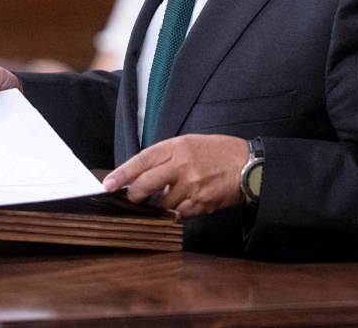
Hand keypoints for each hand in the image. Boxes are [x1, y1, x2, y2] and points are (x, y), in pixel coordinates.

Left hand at [102, 134, 246, 217]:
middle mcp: (183, 166)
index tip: (108, 184)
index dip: (122, 174)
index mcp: (178, 147)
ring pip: (161, 204)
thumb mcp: (191, 143)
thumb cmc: (219, 152)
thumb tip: (143, 174)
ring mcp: (192, 187)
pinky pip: (178, 213)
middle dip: (134, 194)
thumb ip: (167, 157)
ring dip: (160, 204)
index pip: (142, 160)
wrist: (249, 165)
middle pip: (145, 185)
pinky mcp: (200, 203)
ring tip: (170, 195)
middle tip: (132, 197)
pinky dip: (176, 211)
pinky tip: (185, 202)